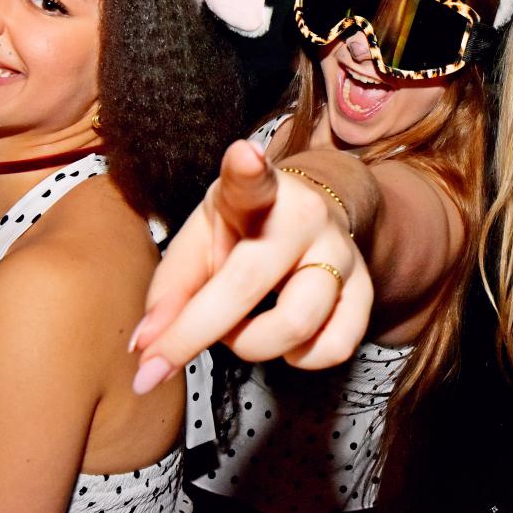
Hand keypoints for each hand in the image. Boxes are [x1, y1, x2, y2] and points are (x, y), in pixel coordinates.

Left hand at [129, 140, 372, 392]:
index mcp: (259, 194)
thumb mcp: (201, 237)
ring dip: (250, 345)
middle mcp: (307, 218)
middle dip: (197, 332)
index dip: (247, 168)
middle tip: (175, 344)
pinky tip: (284, 339)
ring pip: (296, 326)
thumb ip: (171, 288)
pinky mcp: (365, 289)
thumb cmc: (244, 229)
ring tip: (238, 329)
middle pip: (251, 285)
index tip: (244, 155)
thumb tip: (148, 347)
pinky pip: (335, 347)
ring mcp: (342, 254)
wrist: (310, 218)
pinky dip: (300, 358)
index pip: (252, 180)